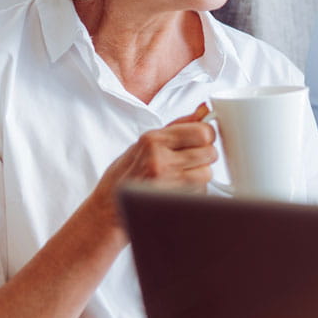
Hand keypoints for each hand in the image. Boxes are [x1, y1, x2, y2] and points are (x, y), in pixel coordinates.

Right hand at [84, 103, 218, 233]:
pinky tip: (177, 189)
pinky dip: (195, 191)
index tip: (201, 140)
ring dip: (200, 175)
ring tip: (181, 176)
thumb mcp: (146, 142)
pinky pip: (200, 191)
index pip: (202, 132)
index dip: (206, 136)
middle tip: (191, 160)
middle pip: (209, 152)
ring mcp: (165, 181)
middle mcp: (159, 159)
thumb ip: (179, 125)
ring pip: (207, 173)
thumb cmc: (126, 174)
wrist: (107, 208)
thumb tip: (204, 110)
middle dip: (205, 156)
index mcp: (153, 139)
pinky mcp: (171, 201)